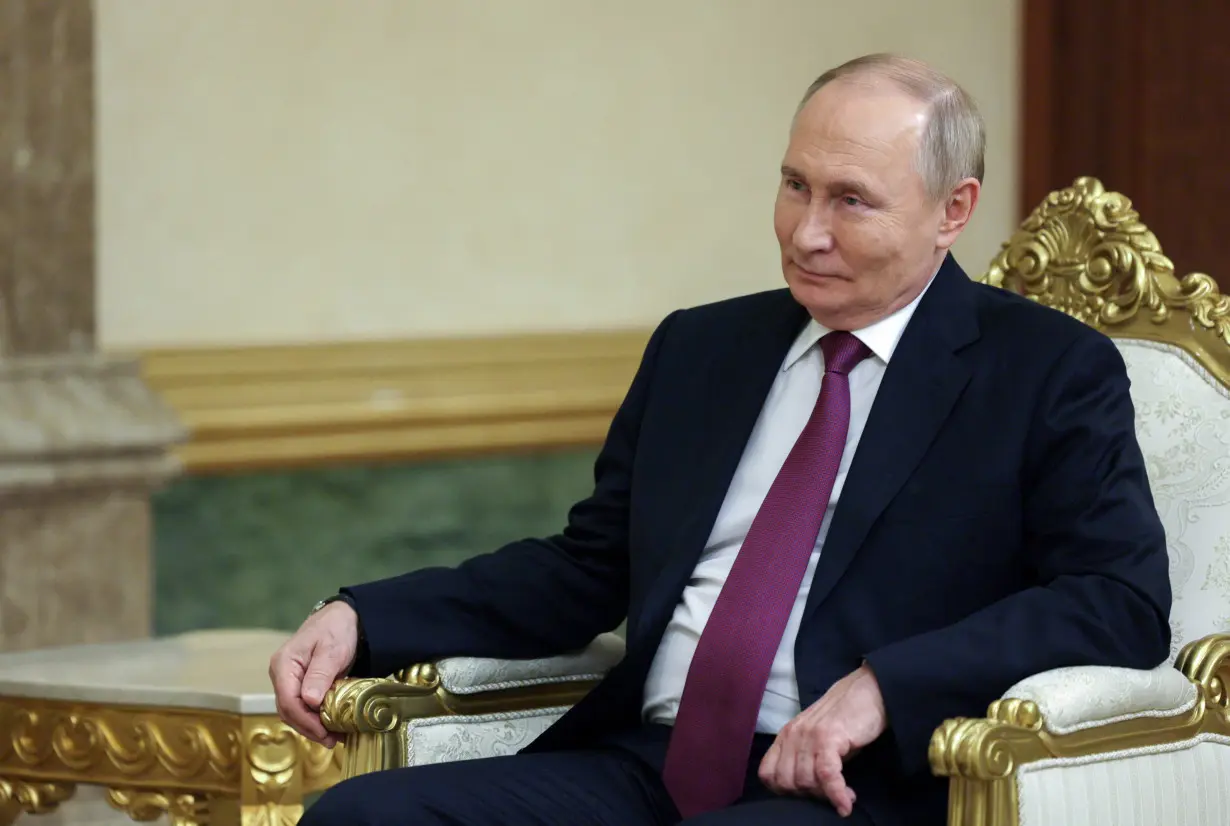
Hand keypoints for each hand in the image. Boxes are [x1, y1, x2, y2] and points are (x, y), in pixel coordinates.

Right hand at [268, 601, 359, 746]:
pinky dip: (316, 718)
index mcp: (283, 665)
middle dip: (309, 728)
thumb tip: (309, 702)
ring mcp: (289, 681)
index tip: (325, 732)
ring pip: (295, 712)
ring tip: (335, 737)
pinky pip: (303, 706)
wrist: (343, 617)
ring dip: (312, 727)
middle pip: (288, 710)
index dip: (305, 720)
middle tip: (332, 740)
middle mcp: (281, 674)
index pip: (287, 700)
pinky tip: (332, 726)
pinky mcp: (300, 685)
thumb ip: (320, 674)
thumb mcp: (332, 650)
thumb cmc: (337, 629)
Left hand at [758, 664, 887, 816]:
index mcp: (786, 735)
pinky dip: (836, 794)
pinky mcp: (829, 737)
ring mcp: (809, 735)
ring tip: (845, 795)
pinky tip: (846, 803)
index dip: (784, 791)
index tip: (807, 795)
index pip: (768, 774)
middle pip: (786, 782)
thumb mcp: (818, 739)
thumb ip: (806, 760)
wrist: (869, 690)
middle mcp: (793, 735)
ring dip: (826, 796)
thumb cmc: (846, 719)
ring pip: (805, 780)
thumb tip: (808, 793)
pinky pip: (826, 774)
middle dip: (808, 796)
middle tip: (829, 795)